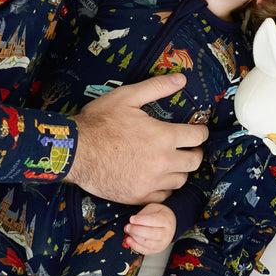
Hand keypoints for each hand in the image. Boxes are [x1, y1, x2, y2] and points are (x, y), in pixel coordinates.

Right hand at [66, 73, 207, 205]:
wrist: (75, 151)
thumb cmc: (99, 122)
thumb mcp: (127, 97)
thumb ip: (156, 87)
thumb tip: (181, 78)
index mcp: (163, 137)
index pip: (198, 137)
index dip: (201, 132)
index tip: (198, 131)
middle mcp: (162, 162)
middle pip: (194, 161)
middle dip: (195, 152)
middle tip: (188, 147)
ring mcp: (150, 182)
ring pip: (180, 180)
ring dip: (180, 170)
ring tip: (172, 161)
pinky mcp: (138, 197)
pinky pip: (163, 197)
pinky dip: (164, 188)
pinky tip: (158, 178)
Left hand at [124, 203, 176, 253]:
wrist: (170, 224)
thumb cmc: (160, 215)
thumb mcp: (153, 208)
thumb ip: (144, 214)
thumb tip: (132, 221)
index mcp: (166, 220)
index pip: (154, 220)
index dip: (141, 220)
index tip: (132, 219)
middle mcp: (166, 233)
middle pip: (150, 233)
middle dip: (136, 230)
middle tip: (127, 226)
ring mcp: (162, 243)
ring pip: (147, 243)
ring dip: (134, 238)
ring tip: (128, 232)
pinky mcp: (157, 250)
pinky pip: (145, 250)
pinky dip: (135, 246)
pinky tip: (129, 240)